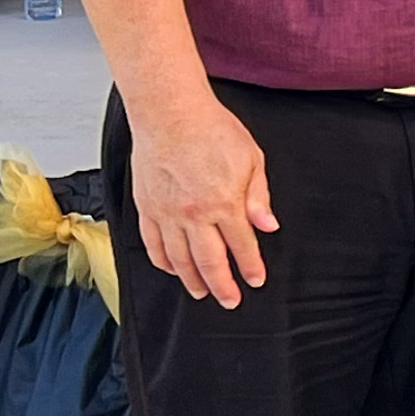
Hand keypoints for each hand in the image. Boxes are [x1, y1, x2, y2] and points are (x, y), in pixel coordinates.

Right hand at [129, 95, 276, 307]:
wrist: (170, 114)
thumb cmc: (213, 130)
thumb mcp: (251, 158)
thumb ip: (259, 196)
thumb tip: (267, 226)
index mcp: (224, 203)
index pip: (241, 246)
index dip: (250, 267)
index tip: (256, 280)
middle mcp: (194, 214)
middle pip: (209, 261)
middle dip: (222, 285)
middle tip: (230, 301)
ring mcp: (167, 213)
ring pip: (179, 259)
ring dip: (192, 279)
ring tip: (201, 293)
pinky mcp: (147, 207)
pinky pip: (153, 244)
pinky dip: (163, 261)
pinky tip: (172, 269)